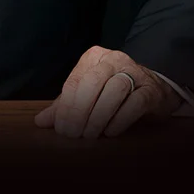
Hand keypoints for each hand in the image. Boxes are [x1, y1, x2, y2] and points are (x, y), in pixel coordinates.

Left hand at [34, 45, 181, 137]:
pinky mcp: (152, 89)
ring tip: (90, 135)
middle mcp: (114, 59)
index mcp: (93, 57)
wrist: (153, 89)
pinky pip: (136, 101)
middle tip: (74, 134)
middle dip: (80, 110)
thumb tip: (40, 121)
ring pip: (115, 89)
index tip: (61, 129)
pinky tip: (110, 132)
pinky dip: (120, 119)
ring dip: (99, 115)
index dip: (66, 107)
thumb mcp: (87, 95)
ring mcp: (136, 72)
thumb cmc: (113, 92)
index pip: (75, 80)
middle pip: (93, 82)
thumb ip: (65, 106)